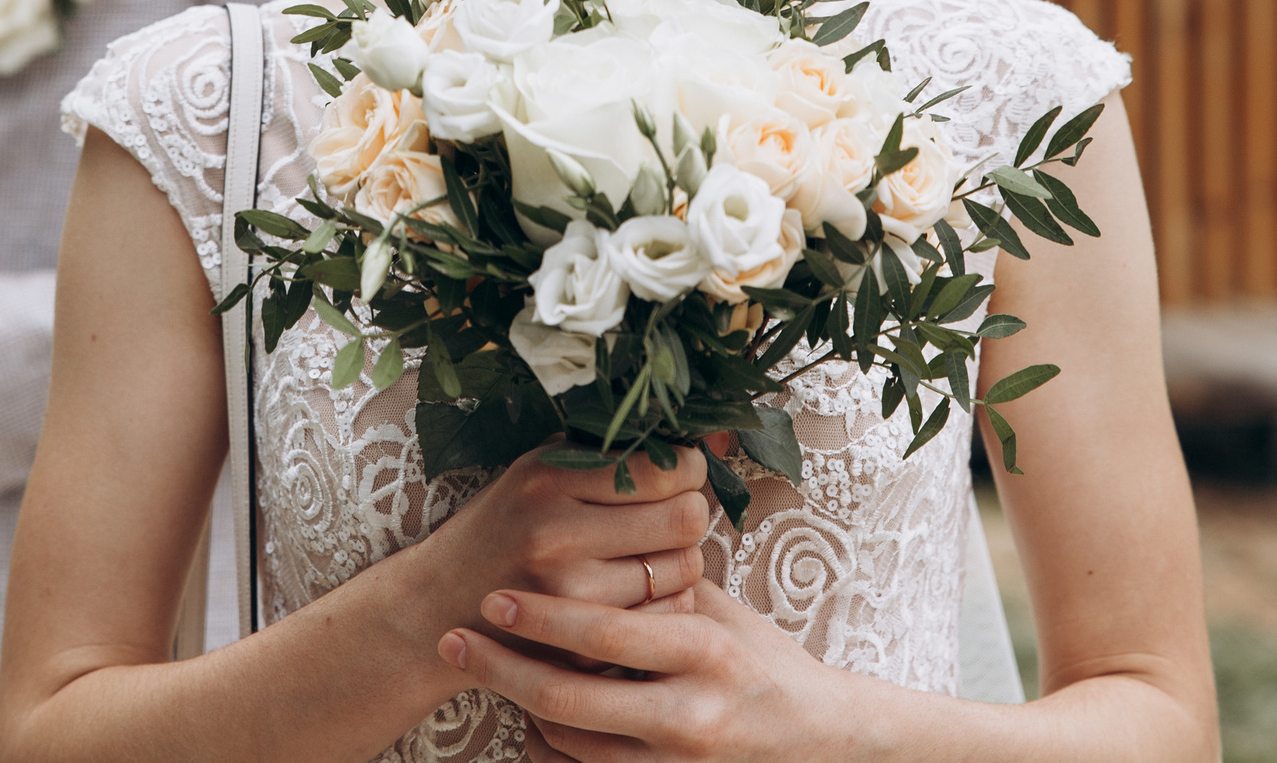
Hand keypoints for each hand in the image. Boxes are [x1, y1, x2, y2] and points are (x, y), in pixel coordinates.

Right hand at [420, 443, 712, 656]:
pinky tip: (637, 592)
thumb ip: (609, 450)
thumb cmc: (502, 529)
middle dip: (690, 514)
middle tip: (668, 516)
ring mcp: (569, 591)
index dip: (687, 471)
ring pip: (684, 568)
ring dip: (679, 560)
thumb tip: (708, 438)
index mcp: (548, 477)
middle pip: (685, 518)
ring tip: (647, 555)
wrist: (437, 607)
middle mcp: (557, 531)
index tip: (676, 476)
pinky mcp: (579, 639)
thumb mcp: (540, 472)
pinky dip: (667, 602)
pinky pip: (668, 613)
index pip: (664, 467)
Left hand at [439, 581, 852, 762]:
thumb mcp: (726, 611)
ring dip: (521, 706)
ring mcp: (679, 761)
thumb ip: (664, 583)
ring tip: (492, 671)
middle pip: (571, 699)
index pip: (606, 633)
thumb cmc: (767, 662)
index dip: (542, 617)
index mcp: (707, 652)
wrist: (823, 742)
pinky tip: (531, 718)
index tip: (492, 598)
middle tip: (453, 642)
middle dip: (501, 670)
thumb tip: (597, 535)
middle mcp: (691, 714)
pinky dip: (551, 746)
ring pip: (569, 743)